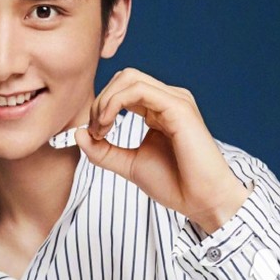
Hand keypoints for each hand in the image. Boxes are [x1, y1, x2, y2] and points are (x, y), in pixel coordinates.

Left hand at [76, 68, 250, 233]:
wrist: (202, 201)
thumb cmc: (174, 184)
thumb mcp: (129, 164)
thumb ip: (103, 150)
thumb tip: (77, 133)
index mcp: (159, 109)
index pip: (122, 89)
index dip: (101, 106)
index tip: (94, 136)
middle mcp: (168, 99)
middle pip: (124, 77)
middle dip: (101, 100)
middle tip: (96, 131)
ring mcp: (175, 100)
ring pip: (129, 78)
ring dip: (106, 101)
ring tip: (101, 128)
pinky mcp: (178, 107)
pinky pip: (139, 90)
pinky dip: (115, 103)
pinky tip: (108, 124)